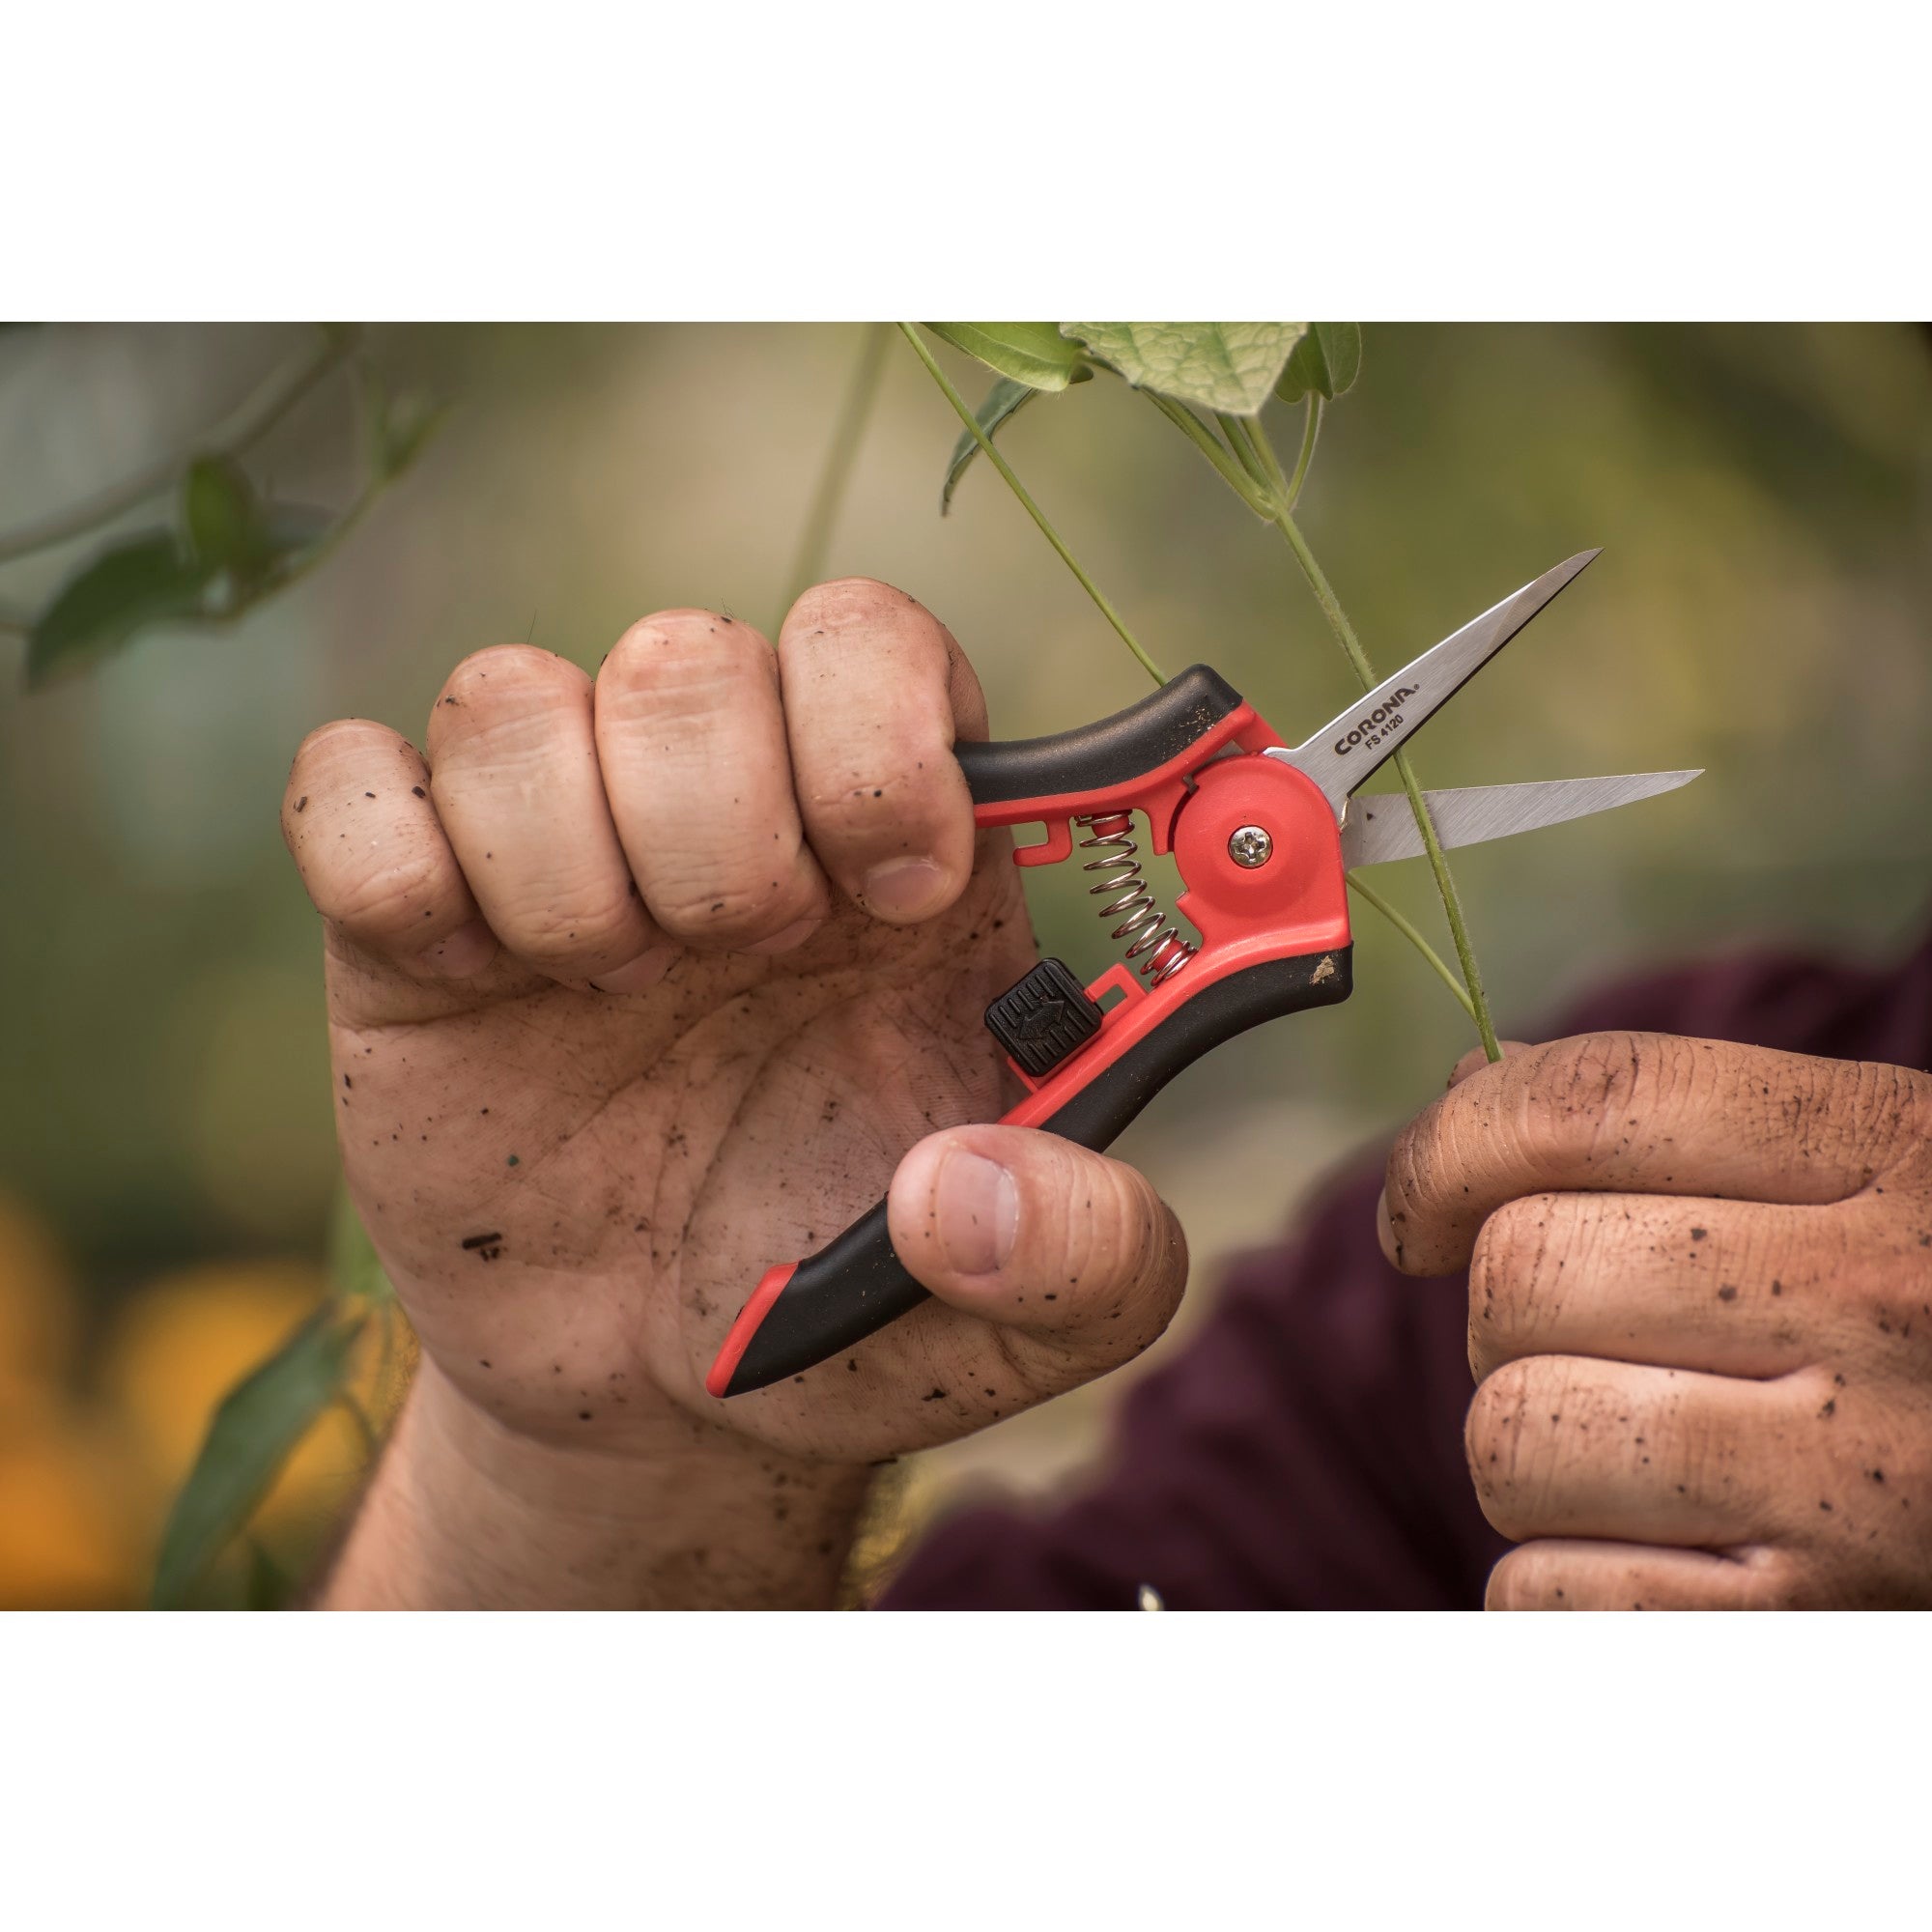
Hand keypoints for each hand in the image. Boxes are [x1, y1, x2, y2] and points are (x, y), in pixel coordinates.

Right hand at [283, 580, 1186, 1604]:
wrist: (649, 1396)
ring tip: (611, 994)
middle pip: (687, 653)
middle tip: (739, 967)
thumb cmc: (847, 1314)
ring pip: (508, 694)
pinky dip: (390, 870)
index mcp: (891, 851)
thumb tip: (963, 1191)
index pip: (871, 637)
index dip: (882, 733)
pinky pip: (345, 781)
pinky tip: (467, 980)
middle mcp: (725, 812)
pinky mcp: (407, 925)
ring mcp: (557, 851)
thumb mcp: (1025, 1329)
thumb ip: (1091, 1264)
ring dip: (564, 866)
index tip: (898, 895)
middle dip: (718, 832)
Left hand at [1382, 1032, 1931, 1608]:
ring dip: (1527, 1451)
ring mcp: (1858, 1479)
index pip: (1590, 1101)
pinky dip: (1558, 1583)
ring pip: (1514, 1433)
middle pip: (1522, 1271)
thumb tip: (1477, 1082)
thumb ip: (1681, 1122)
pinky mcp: (1811, 1632)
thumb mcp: (1871, 1174)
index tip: (1419, 1211)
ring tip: (1629, 1458)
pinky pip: (1547, 1591)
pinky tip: (1657, 1559)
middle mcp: (1884, 1300)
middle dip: (1500, 1315)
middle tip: (1576, 1350)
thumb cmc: (1928, 1316)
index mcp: (1890, 1150)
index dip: (1450, 1146)